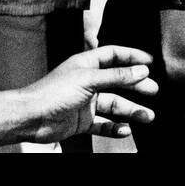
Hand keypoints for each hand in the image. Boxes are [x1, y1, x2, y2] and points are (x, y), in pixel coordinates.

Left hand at [18, 46, 157, 142]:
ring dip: (131, 110)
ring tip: (148, 116)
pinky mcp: (82, 121)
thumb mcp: (88, 79)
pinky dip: (115, 127)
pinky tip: (125, 129)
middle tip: (153, 90)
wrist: (30, 118)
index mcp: (86, 64)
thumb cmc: (52, 92)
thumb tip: (140, 71)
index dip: (131, 57)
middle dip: (136, 86)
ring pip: (114, 105)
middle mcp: (87, 82)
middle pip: (118, 81)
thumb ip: (116, 76)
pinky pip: (103, 124)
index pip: (113, 55)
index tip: (150, 62)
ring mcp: (85, 102)